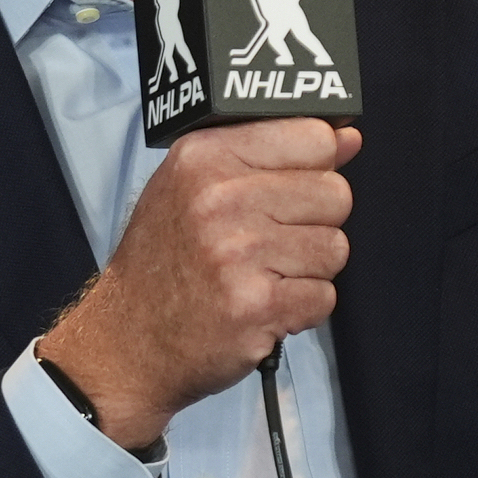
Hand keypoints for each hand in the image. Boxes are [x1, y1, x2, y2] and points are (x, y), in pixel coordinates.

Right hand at [37, 120, 361, 452]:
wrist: (128, 341)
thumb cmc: (169, 259)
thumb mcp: (197, 186)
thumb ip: (274, 153)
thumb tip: (349, 136)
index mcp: (206, 155)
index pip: (315, 136)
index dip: (317, 166)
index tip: (293, 188)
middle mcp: (220, 197)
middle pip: (335, 194)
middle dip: (314, 224)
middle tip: (268, 244)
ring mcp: (238, 253)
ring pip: (335, 248)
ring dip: (308, 270)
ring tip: (262, 276)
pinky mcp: (256, 305)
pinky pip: (324, 297)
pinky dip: (301, 310)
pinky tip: (262, 307)